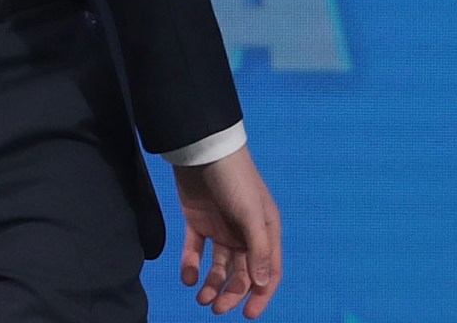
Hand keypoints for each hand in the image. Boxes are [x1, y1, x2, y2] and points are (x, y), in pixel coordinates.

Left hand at [173, 146, 281, 316]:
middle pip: (241, 274)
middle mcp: (244, 234)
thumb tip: (262, 282)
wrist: (201, 149)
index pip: (268, 271)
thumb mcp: (252, 213)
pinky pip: (195, 252)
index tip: (247, 315)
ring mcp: (221, 229)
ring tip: (200, 298)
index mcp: (265, 231)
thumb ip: (258, 249)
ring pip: (218, 268)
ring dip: (211, 285)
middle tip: (215, 308)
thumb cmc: (234, 178)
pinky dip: (191, 267)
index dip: (260, 295)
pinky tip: (187, 277)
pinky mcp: (198, 223)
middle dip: (231, 294)